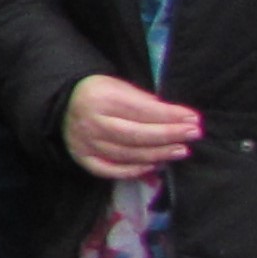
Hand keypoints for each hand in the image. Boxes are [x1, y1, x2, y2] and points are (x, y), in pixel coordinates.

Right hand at [63, 74, 202, 181]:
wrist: (63, 104)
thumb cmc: (100, 93)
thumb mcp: (120, 86)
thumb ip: (145, 101)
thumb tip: (175, 117)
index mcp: (101, 99)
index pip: (142, 111)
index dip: (169, 116)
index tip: (193, 119)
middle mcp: (92, 123)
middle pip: (136, 135)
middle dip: (168, 135)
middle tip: (193, 135)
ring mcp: (86, 144)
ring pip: (127, 154)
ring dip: (158, 154)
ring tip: (180, 150)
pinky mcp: (82, 159)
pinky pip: (110, 170)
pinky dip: (133, 170)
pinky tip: (154, 165)